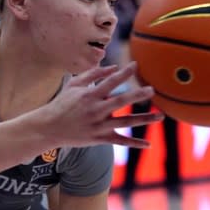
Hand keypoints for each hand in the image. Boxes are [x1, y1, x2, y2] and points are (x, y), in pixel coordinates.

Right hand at [41, 62, 162, 148]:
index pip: (110, 82)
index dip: (123, 73)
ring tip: (160, 116)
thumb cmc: (62, 103)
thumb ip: (94, 74)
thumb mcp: (74, 85)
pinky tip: (149, 144)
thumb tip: (114, 67)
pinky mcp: (99, 138)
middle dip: (137, 95)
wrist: (49, 128)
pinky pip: (120, 141)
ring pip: (125, 122)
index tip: (136, 65)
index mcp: (90, 95)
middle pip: (120, 101)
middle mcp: (96, 110)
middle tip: (151, 90)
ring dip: (144, 119)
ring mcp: (99, 126)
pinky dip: (134, 143)